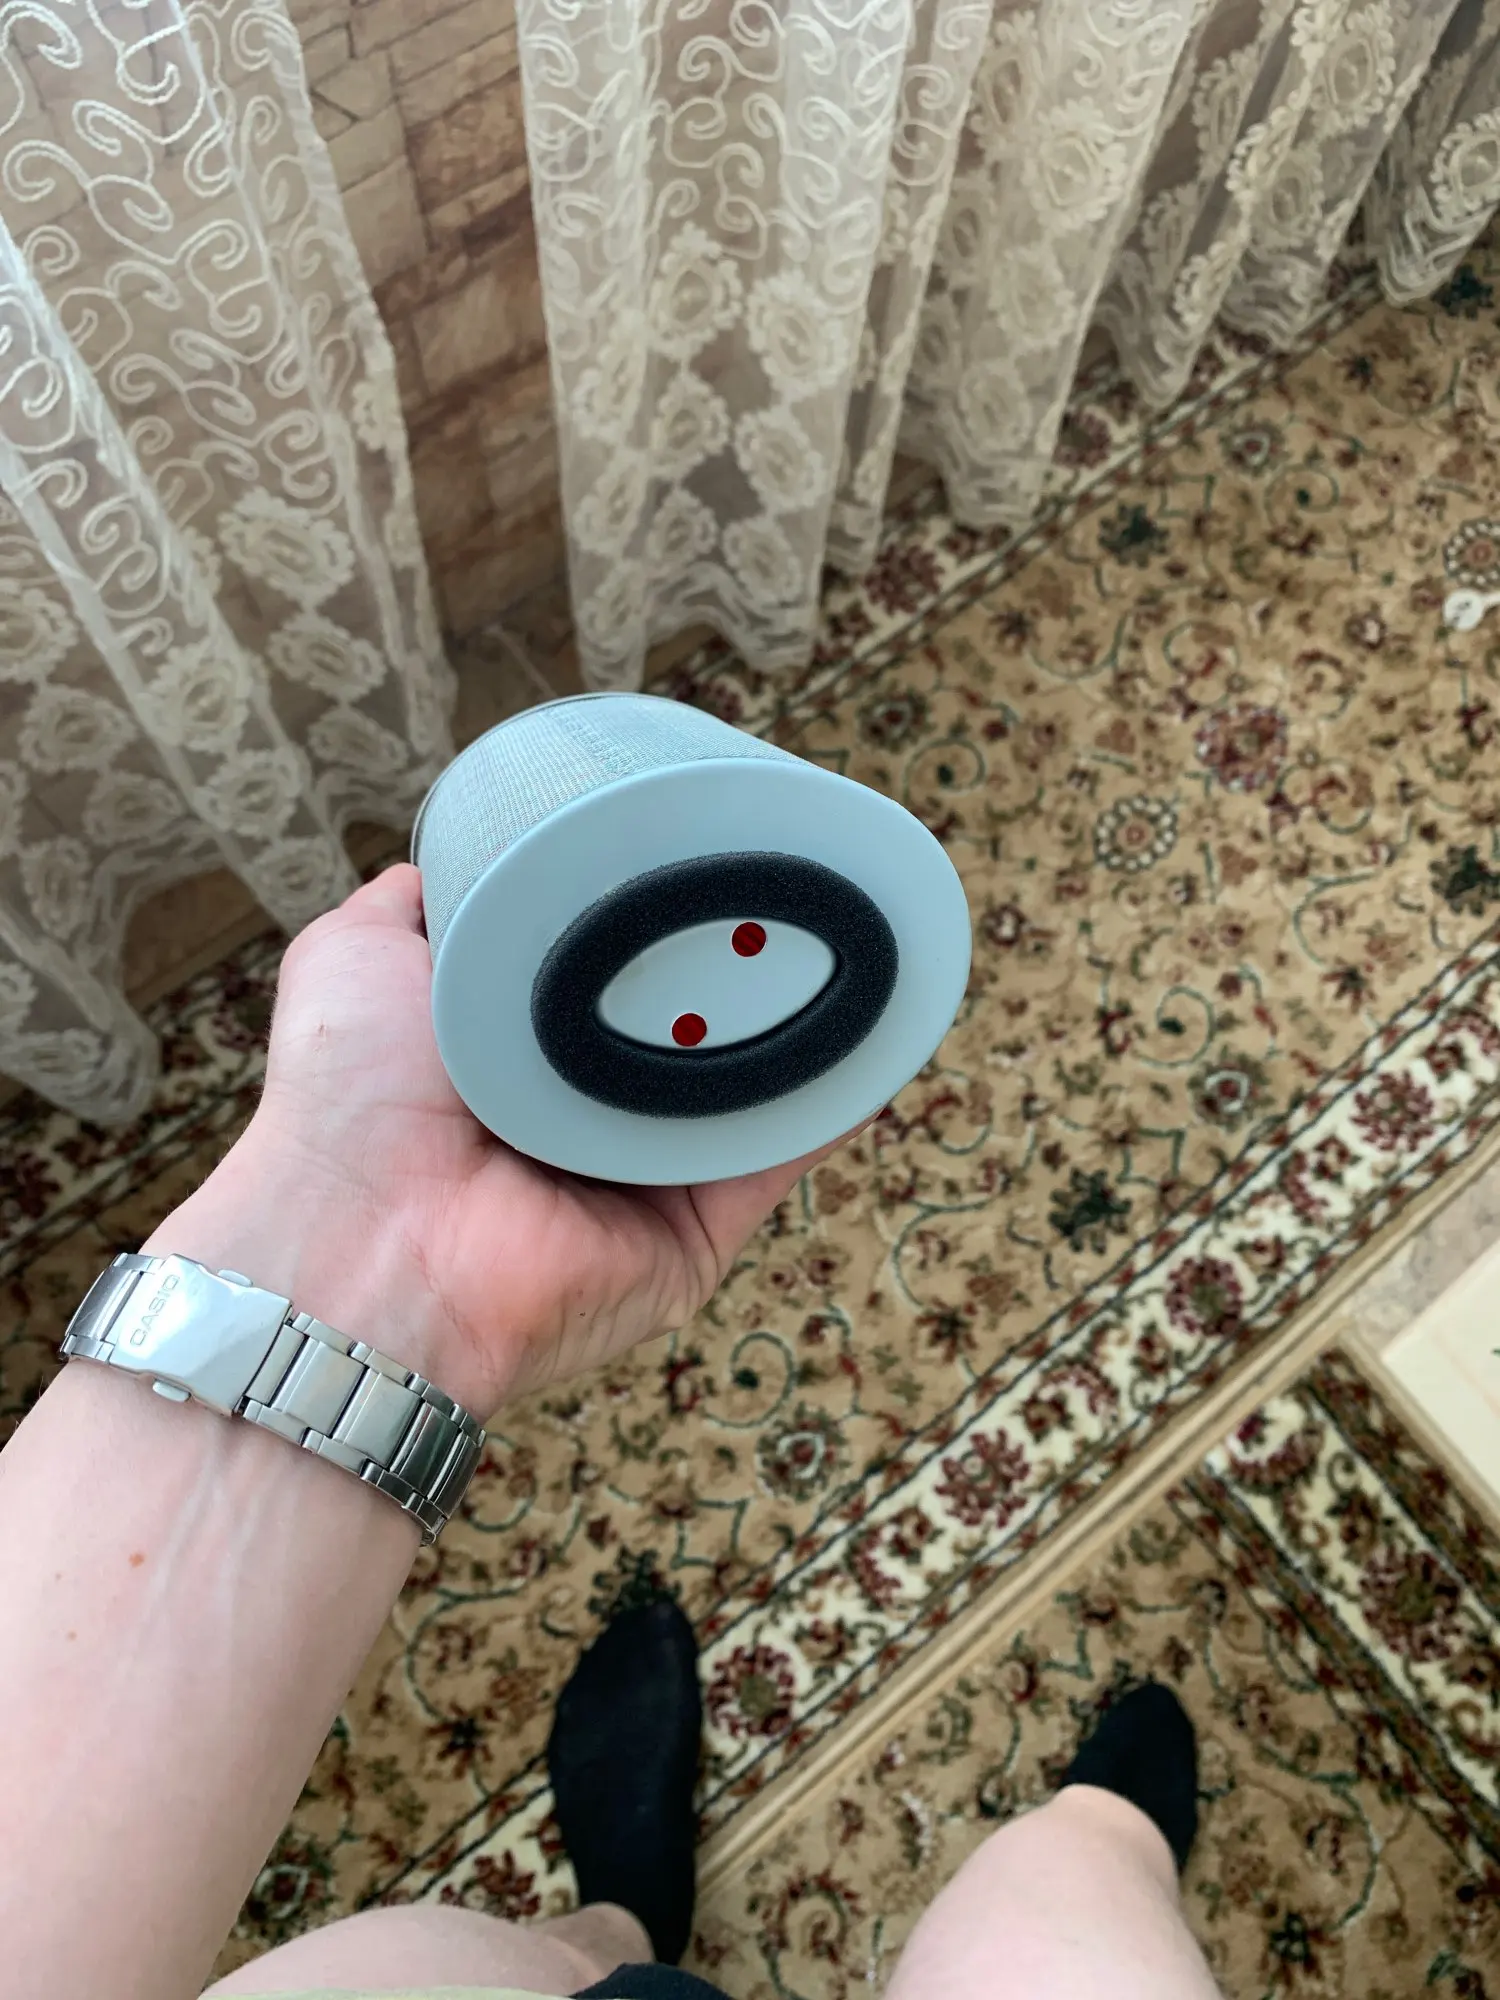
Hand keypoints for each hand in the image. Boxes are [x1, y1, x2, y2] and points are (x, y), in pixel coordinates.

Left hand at [147, 864, 854, 1419]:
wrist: (369, 1245)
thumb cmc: (351, 1099)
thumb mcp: (355, 960)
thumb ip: (406, 912)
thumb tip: (444, 861)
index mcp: (518, 1053)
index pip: (606, 977)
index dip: (650, 917)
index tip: (701, 846)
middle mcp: (588, 1115)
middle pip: (687, 1026)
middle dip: (739, 963)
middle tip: (794, 881)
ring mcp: (648, 1175)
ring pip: (748, 1086)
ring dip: (802, 1022)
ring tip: (860, 937)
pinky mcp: (697, 1228)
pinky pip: (780, 1155)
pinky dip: (837, 1098)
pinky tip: (883, 1026)